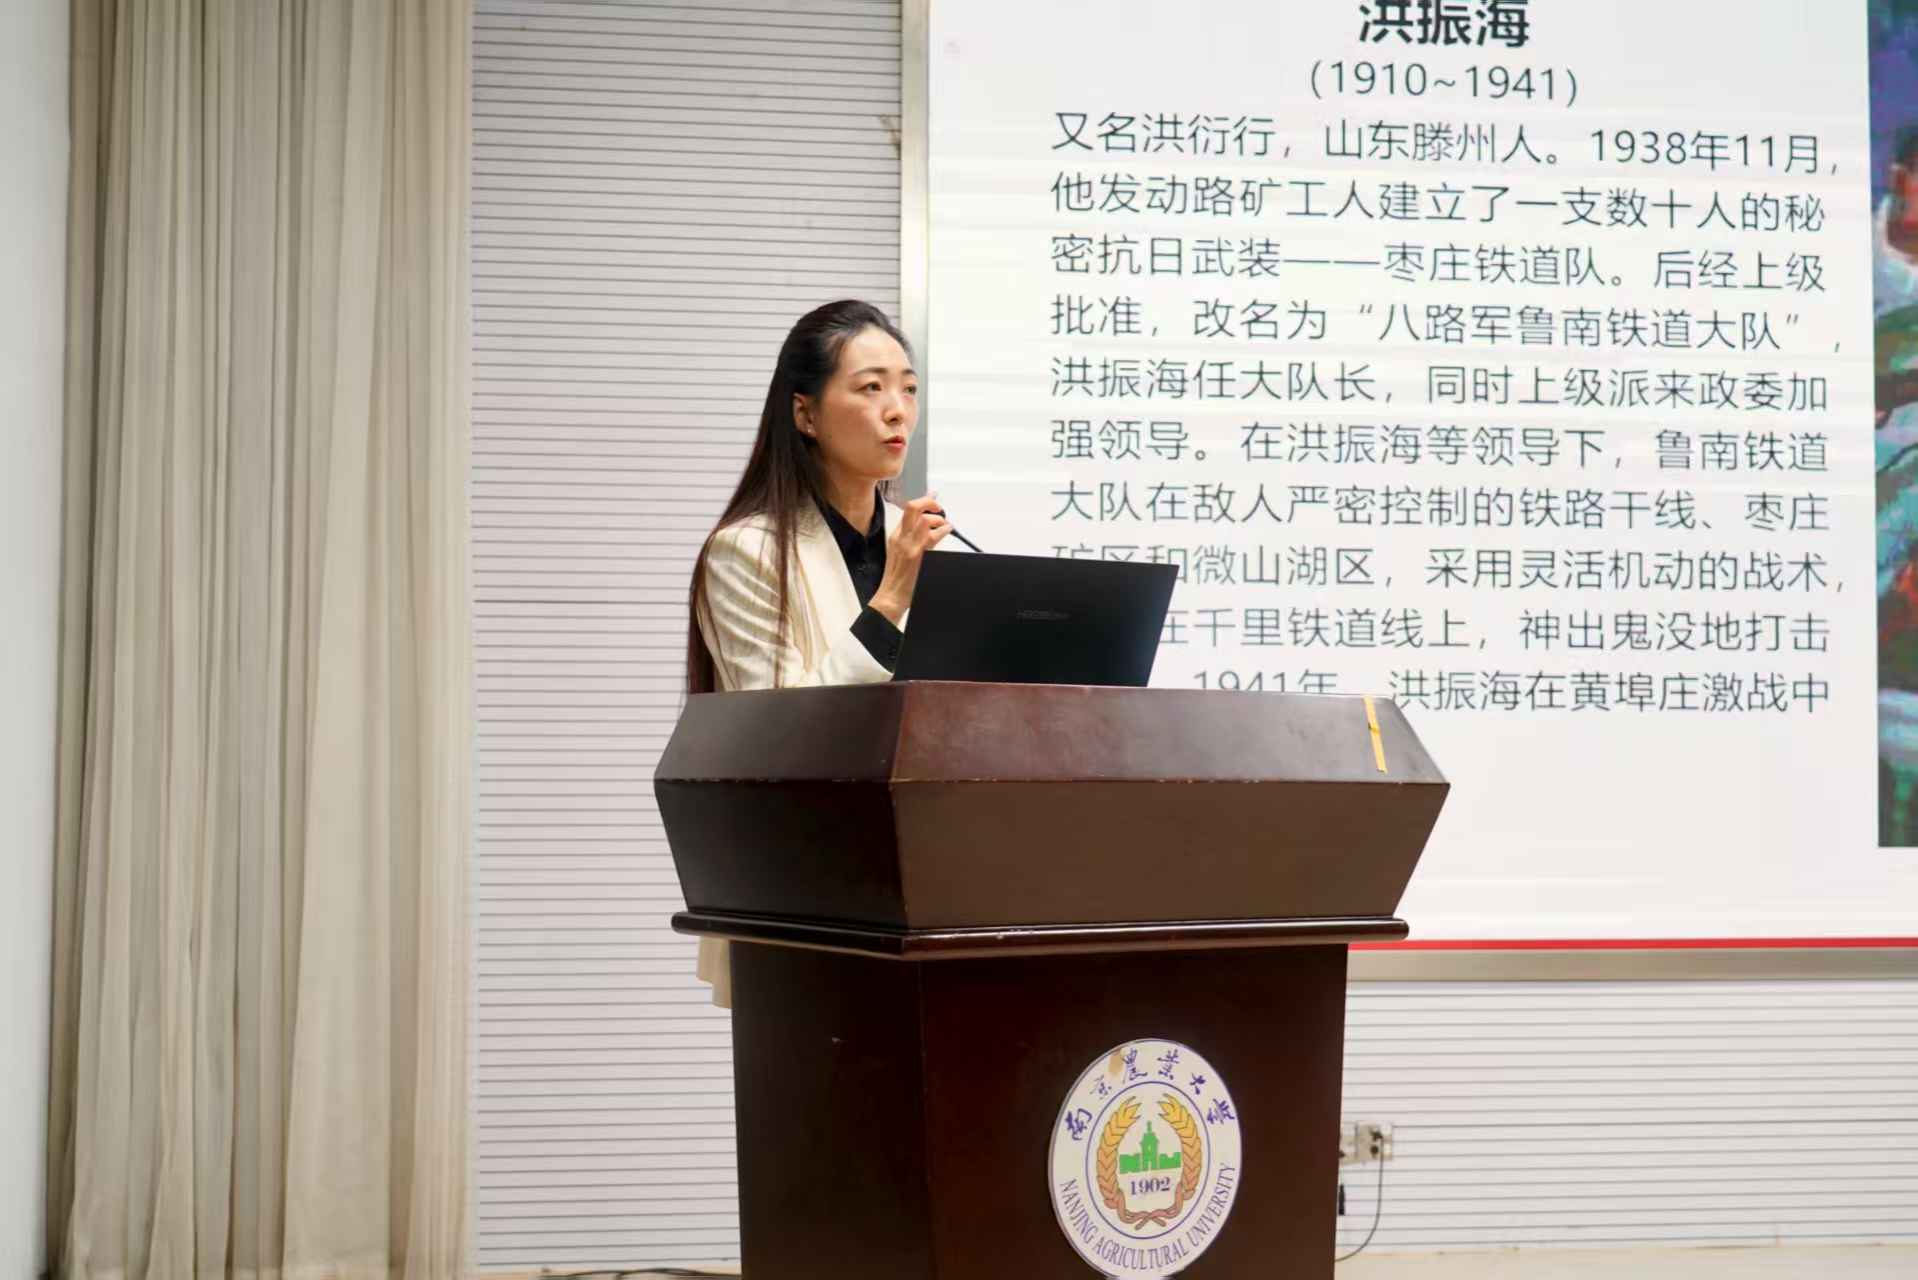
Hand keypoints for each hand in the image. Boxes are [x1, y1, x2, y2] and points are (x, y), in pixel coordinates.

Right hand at [868, 493, 950, 624]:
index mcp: (896, 536)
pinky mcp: (918, 555)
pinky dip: (943, 530)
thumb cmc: (896, 578)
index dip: (922, 501)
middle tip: (938, 506)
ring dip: (938, 518)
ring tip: (945, 523)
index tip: (932, 498)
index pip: (908, 511)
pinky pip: (933, 536)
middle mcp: (901, 537)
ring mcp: (910, 545)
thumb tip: (925, 531)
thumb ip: (908, 540)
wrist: (891, 595)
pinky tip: (947, 531)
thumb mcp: (897, 553)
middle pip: (912, 508)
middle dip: (928, 501)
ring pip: (924, 519)